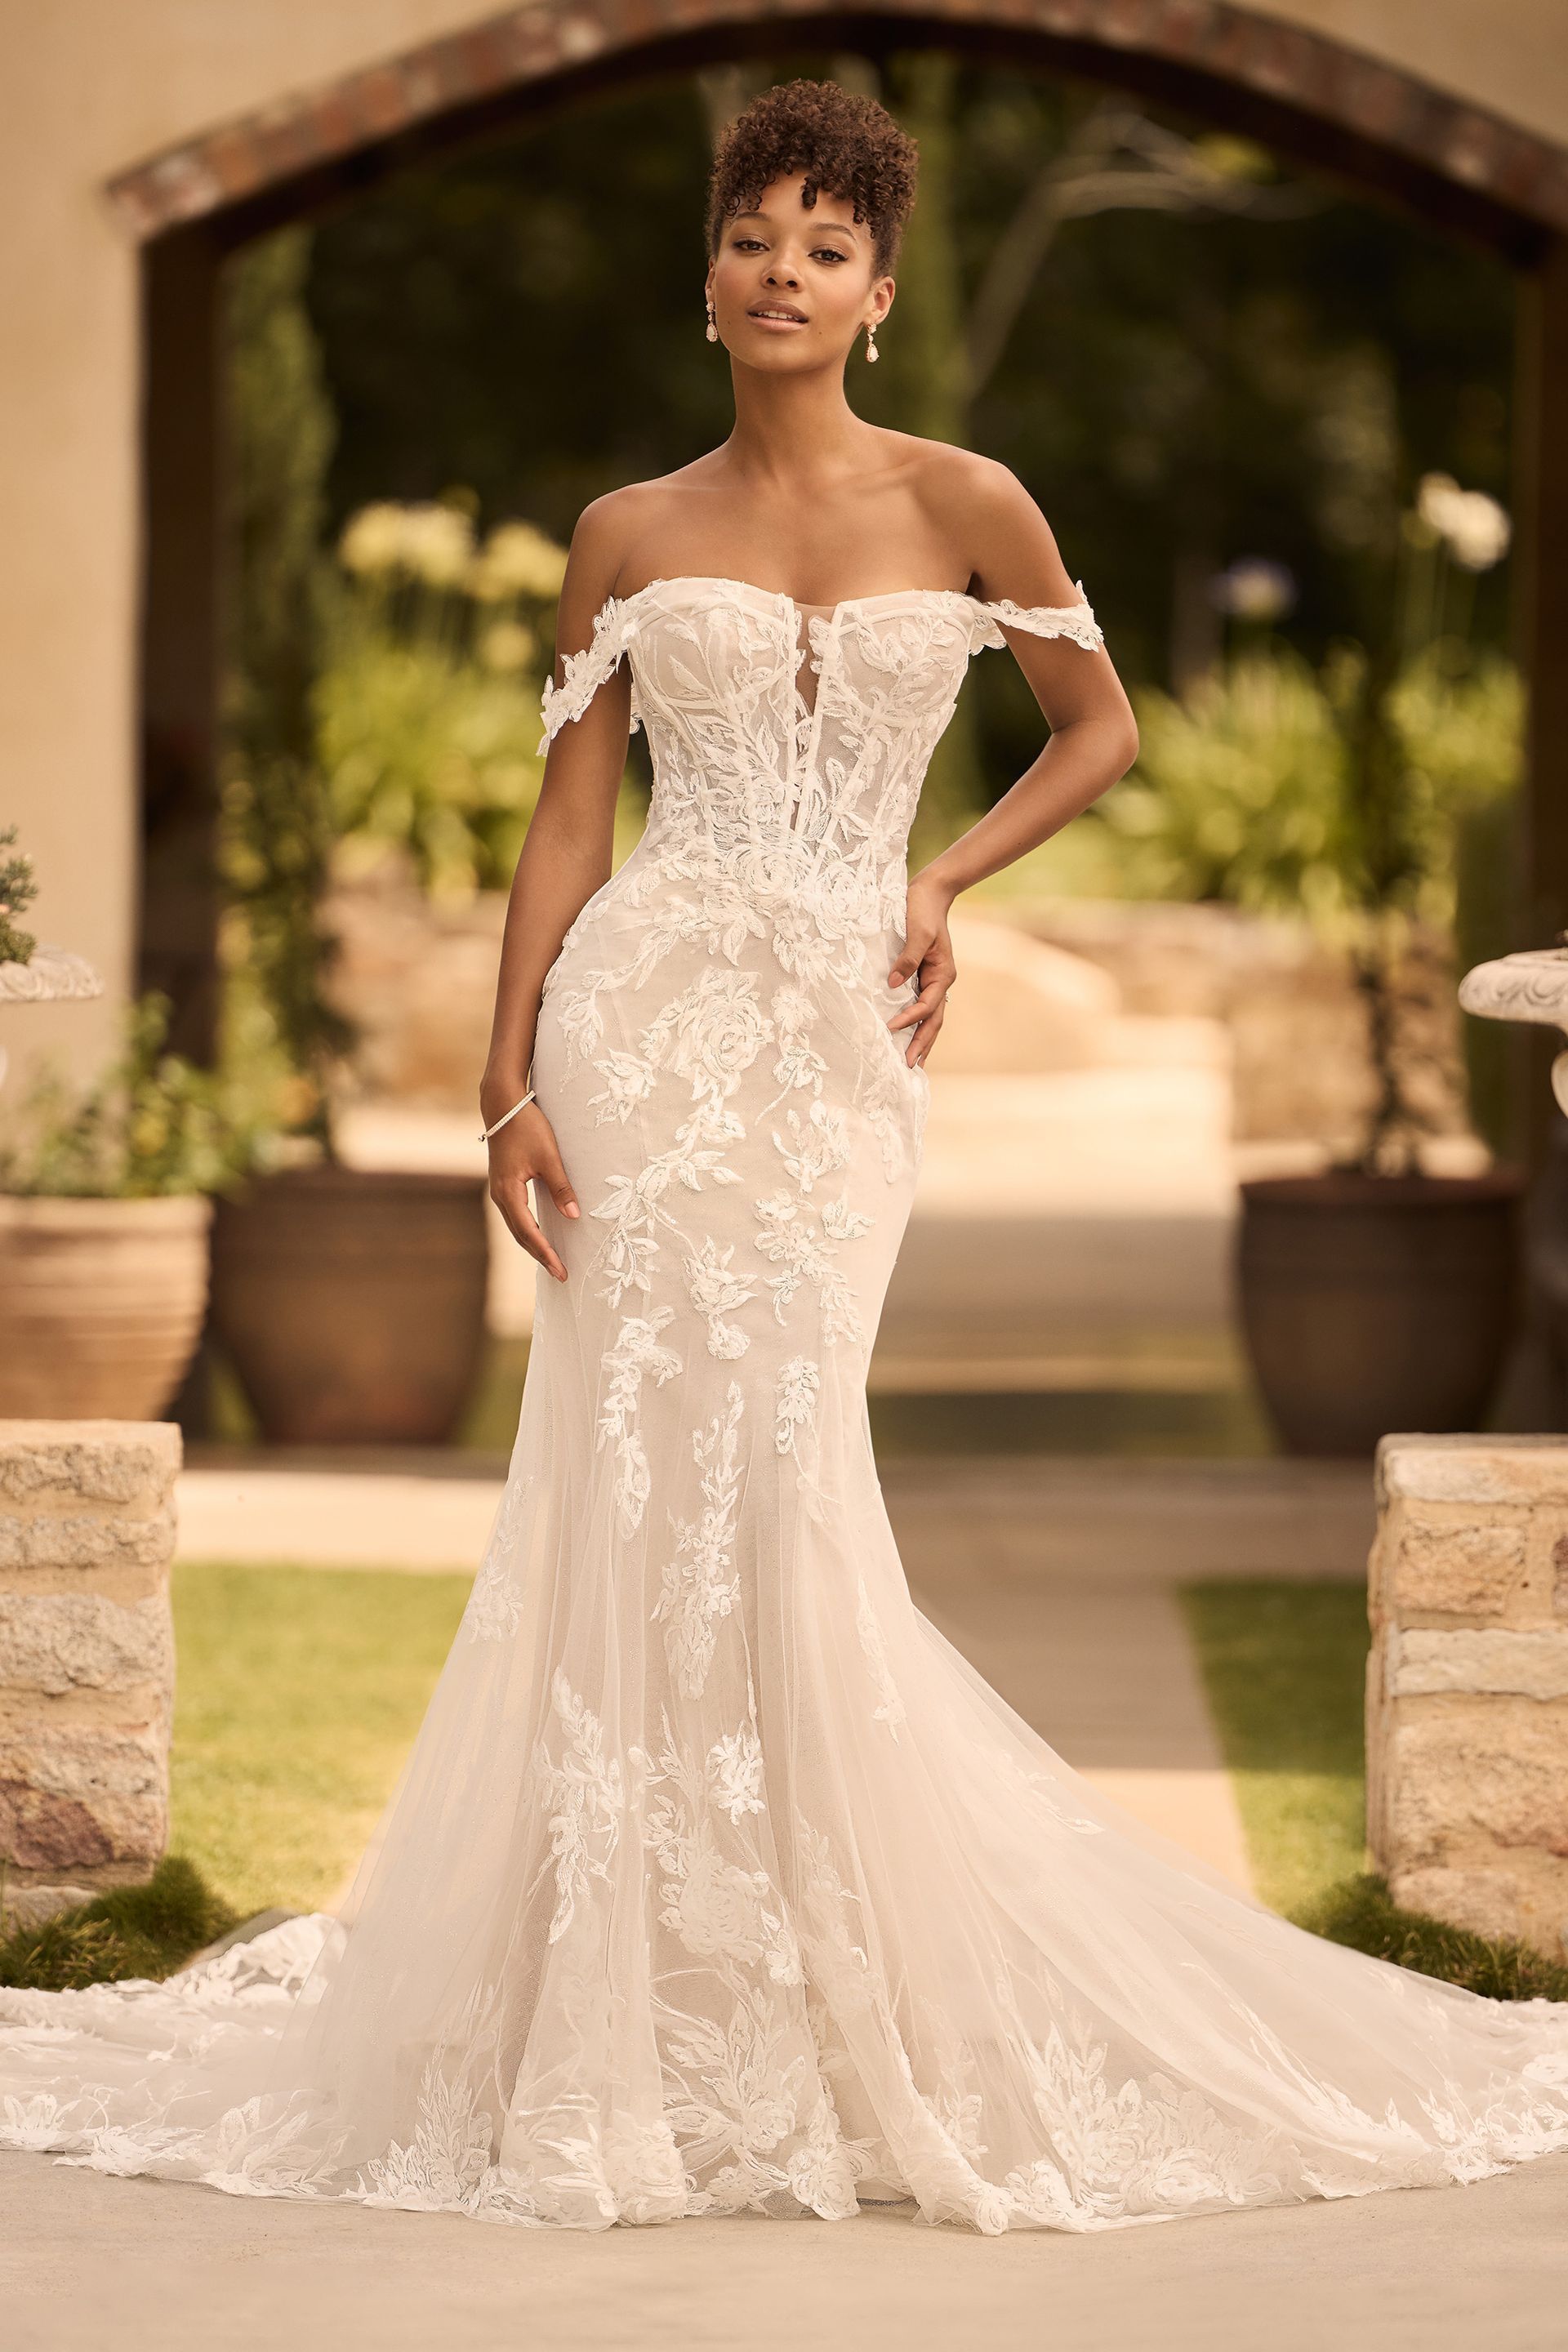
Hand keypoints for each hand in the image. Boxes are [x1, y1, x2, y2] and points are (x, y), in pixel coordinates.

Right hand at [486, 1102, 579, 1281]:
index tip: (561, 1270)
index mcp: (509, 1192)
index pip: (529, 1232)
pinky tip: (539, 1236)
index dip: (546, 1253)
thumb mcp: (549, 1157)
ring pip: (516, 1226)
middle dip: (540, 1255)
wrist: (502, 1105)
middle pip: (520, 1235)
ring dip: (533, 1245)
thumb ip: (562, 1188)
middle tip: (560, 1274)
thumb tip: (574, 1216)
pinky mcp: (503, 1184)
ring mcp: (499, 1190)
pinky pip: (515, 1215)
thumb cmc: (527, 1127)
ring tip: (551, 1261)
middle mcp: (500, 1195)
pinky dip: (527, 1230)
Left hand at [888, 874, 957, 1068]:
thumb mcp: (916, 932)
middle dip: (922, 1044)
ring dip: (922, 1040)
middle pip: (933, 1021)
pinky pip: (921, 1006)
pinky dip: (916, 1024)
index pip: (926, 1006)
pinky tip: (907, 1035)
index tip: (890, 1027)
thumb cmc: (922, 909)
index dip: (909, 1019)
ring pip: (930, 1018)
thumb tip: (893, 984)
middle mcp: (941, 981)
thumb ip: (907, 959)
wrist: (930, 893)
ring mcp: (933, 981)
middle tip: (909, 1067)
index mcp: (943, 974)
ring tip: (912, 1062)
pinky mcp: (923, 976)